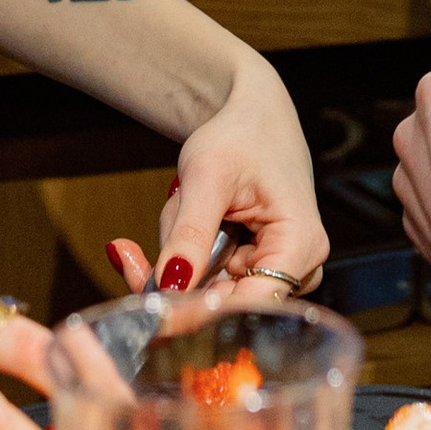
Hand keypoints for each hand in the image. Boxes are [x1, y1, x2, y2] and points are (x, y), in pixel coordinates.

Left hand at [98, 51, 328, 315]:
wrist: (251, 116)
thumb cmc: (242, 134)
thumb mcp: (208, 176)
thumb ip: (190, 233)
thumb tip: (171, 285)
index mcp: (301, 243)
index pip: (252, 303)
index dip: (201, 313)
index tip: (152, 312)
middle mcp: (299, 266)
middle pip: (227, 304)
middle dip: (176, 276)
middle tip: (128, 252)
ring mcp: (277, 269)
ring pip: (210, 292)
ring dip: (180, 257)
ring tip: (182, 204)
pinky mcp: (254, 267)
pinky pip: (209, 280)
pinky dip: (183, 255)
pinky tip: (183, 216)